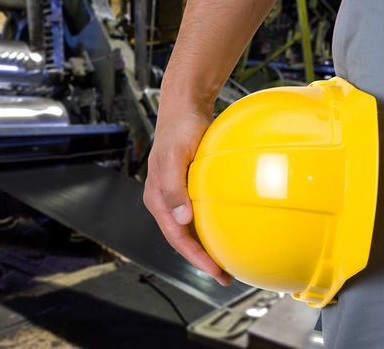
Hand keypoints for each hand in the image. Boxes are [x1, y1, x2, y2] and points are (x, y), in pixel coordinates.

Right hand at [143, 110, 232, 285]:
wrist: (184, 108)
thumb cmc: (179, 130)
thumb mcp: (175, 157)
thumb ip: (174, 188)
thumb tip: (182, 219)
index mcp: (157, 199)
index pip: (176, 237)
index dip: (195, 258)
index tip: (215, 271)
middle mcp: (165, 202)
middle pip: (182, 239)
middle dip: (201, 260)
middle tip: (225, 276)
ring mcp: (176, 196)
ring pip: (190, 230)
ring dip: (206, 247)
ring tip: (226, 261)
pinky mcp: (187, 188)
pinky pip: (198, 215)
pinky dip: (210, 228)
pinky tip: (226, 231)